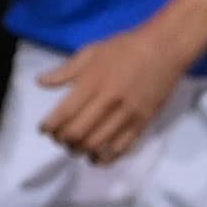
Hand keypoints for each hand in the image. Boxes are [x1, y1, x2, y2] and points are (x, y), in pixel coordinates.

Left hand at [35, 22, 198, 164]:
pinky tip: (96, 157)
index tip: (44, 129)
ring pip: (97, 145)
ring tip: (76, 147)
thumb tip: (40, 82)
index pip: (63, 115)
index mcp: (92, 83)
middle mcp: (108, 102)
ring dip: (80, 151)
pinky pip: (122, 148)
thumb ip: (65, 70)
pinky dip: (105, 158)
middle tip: (60, 138)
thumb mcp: (91, 51)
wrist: (165, 48)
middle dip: (62, 141)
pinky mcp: (143, 123)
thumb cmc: (125, 47)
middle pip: (77, 134)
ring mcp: (127, 115)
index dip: (49, 127)